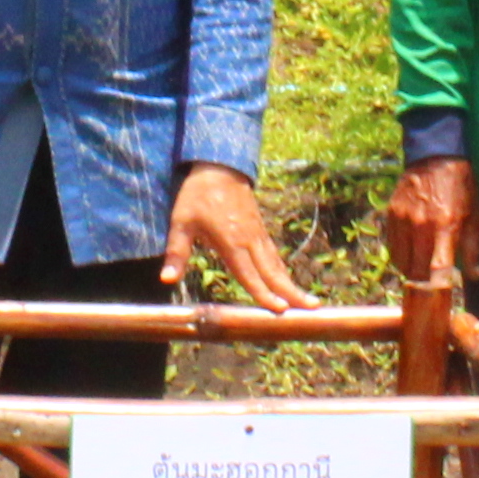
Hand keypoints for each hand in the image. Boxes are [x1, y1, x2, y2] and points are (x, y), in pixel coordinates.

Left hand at [169, 163, 313, 312]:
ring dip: (292, 284)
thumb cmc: (197, 196)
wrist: (218, 167)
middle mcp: (249, 241)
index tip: (280, 309)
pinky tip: (286, 281)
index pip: (249, 274)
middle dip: (292, 293)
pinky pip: (273, 255)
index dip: (264, 294)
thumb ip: (176, 253)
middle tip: (312, 309)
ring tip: (309, 302)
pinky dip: (282, 271)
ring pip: (277, 264)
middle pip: (273, 272)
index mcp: (231, 242)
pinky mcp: (260, 230)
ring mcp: (258, 235)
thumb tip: (167, 279)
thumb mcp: (181, 223)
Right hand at [383, 152, 478, 289]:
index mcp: (445, 228)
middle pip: (415, 271)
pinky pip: (392, 245)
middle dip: (423, 283)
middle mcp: (421, 226)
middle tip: (431, 287)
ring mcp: (403, 220)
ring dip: (410, 270)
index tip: (441, 300)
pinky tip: (411, 251)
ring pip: (400, 261)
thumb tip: (475, 276)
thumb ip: (473, 249)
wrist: (436, 156)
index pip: (437, 270)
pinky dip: (400, 254)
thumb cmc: (462, 187)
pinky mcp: (391, 214)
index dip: (437, 290)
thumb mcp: (475, 216)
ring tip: (421, 267)